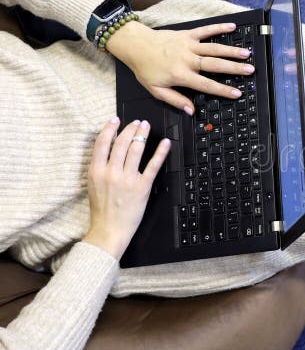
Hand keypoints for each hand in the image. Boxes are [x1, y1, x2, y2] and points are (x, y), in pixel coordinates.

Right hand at [83, 117, 170, 259]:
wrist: (109, 230)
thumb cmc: (101, 210)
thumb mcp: (93, 185)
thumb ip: (99, 167)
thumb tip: (107, 149)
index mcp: (96, 171)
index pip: (102, 143)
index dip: (110, 128)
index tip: (116, 120)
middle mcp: (111, 172)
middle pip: (121, 143)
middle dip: (130, 128)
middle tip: (137, 122)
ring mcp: (127, 179)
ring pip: (136, 150)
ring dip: (142, 134)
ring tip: (146, 126)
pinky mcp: (142, 187)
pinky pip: (153, 165)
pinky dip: (160, 152)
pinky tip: (165, 143)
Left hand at [105, 21, 253, 114]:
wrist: (135, 45)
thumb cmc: (144, 68)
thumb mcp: (156, 90)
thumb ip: (175, 100)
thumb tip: (191, 110)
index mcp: (180, 74)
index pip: (206, 84)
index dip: (223, 90)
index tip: (237, 93)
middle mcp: (187, 59)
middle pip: (215, 65)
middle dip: (234, 68)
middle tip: (250, 70)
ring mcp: (188, 45)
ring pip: (214, 48)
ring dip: (231, 50)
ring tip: (246, 53)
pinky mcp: (187, 34)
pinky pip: (205, 31)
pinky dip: (219, 27)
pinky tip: (232, 27)